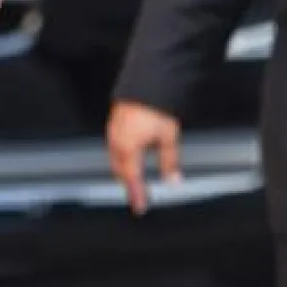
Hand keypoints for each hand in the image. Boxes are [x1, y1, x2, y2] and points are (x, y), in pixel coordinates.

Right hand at [107, 99, 182, 215]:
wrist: (148, 80)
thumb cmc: (156, 105)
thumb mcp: (169, 136)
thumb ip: (169, 161)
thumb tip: (173, 180)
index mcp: (128, 148)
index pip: (132, 179)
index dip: (136, 195)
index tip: (139, 206)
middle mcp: (117, 141)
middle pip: (120, 171)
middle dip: (128, 183)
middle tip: (139, 193)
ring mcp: (113, 131)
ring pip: (115, 159)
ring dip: (124, 170)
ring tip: (135, 177)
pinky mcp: (114, 123)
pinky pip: (114, 146)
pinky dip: (121, 156)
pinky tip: (130, 155)